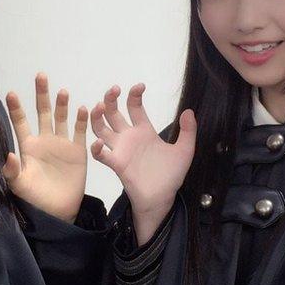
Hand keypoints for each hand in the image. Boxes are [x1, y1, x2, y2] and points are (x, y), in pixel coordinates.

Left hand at [3, 73, 88, 223]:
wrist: (56, 211)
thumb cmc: (33, 198)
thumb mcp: (19, 184)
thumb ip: (12, 169)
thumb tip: (7, 155)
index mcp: (28, 146)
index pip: (21, 122)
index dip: (16, 108)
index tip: (11, 93)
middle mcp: (45, 141)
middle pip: (43, 113)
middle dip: (42, 95)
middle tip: (41, 76)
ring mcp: (62, 145)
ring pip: (62, 118)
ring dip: (62, 105)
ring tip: (62, 91)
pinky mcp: (78, 151)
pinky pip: (79, 132)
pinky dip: (81, 121)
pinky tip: (84, 108)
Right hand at [90, 84, 195, 244]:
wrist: (163, 198)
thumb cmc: (171, 175)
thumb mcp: (184, 151)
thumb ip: (188, 132)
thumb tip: (188, 110)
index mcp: (144, 130)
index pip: (134, 106)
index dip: (134, 94)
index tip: (140, 86)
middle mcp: (129, 137)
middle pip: (113, 112)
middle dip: (110, 99)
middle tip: (114, 90)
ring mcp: (120, 149)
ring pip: (101, 128)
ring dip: (98, 117)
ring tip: (99, 107)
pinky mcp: (116, 164)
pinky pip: (101, 155)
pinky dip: (96, 148)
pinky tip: (98, 143)